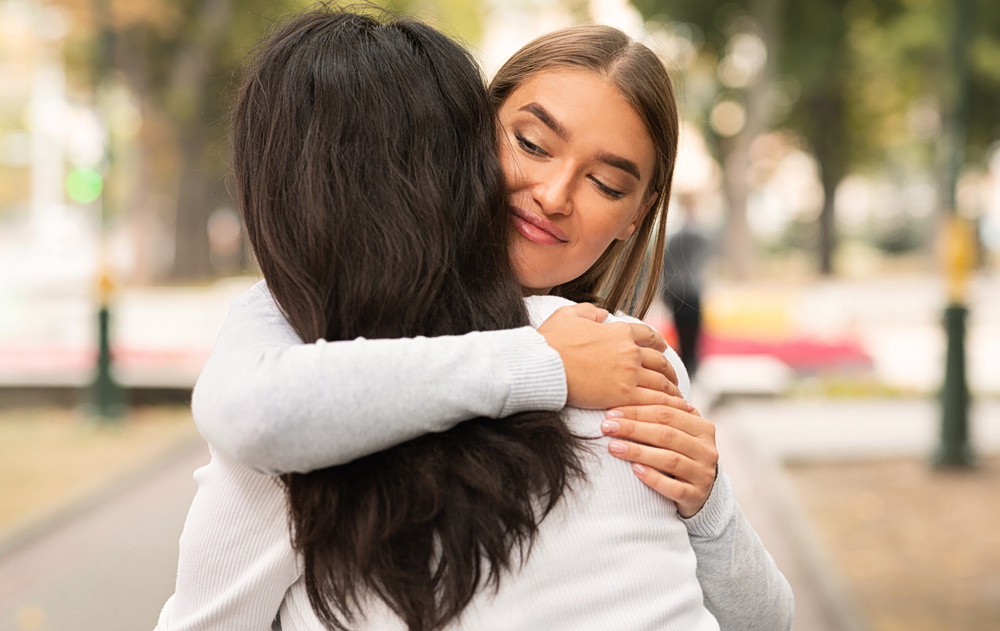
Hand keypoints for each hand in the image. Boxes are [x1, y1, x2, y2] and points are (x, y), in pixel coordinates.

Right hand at [537, 303, 679, 409]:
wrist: (544, 365)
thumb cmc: (551, 340)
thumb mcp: (569, 315)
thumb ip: (590, 311)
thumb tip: (603, 314)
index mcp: (620, 331)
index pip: (648, 335)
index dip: (658, 342)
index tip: (663, 348)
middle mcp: (630, 351)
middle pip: (660, 360)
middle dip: (669, 369)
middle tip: (672, 377)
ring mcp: (629, 374)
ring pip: (661, 381)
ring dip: (670, 388)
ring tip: (674, 396)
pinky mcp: (623, 395)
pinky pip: (652, 400)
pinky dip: (664, 404)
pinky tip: (668, 409)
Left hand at [600, 399, 718, 517]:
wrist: (699, 494)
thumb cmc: (680, 455)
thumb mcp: (679, 433)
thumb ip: (665, 416)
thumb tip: (630, 394)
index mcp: (703, 428)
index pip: (667, 413)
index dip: (637, 411)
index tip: (611, 413)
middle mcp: (707, 450)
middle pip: (666, 434)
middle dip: (633, 429)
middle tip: (607, 427)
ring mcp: (703, 475)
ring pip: (669, 460)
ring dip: (638, 451)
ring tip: (613, 447)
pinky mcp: (696, 496)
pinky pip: (673, 487)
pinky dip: (653, 478)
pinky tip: (634, 470)